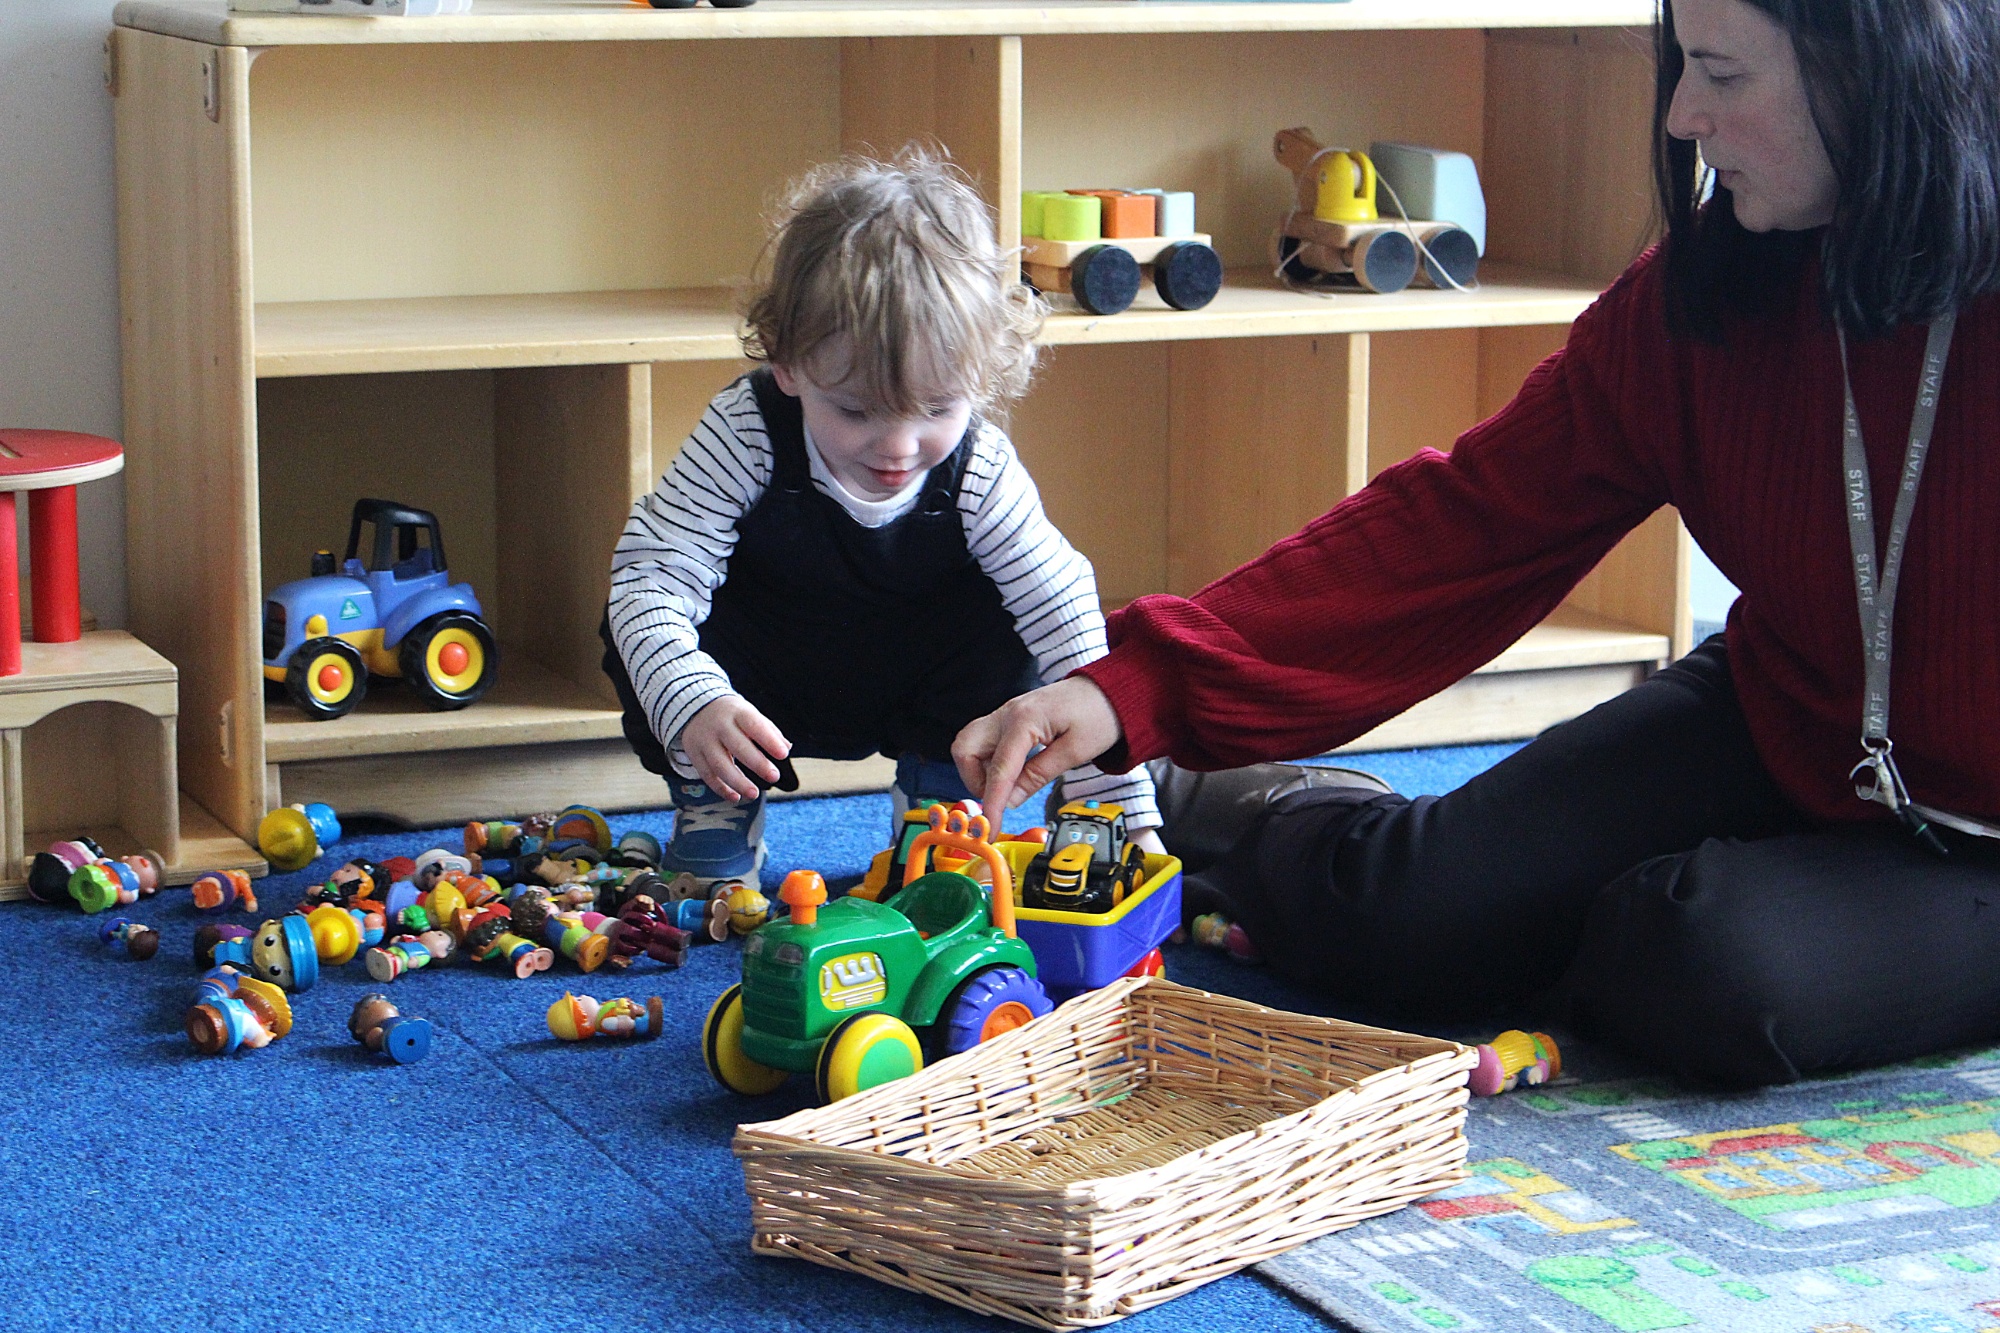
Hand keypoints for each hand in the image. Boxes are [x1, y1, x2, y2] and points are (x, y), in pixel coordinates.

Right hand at [678, 695, 789, 801]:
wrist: (695, 709)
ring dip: (738, 782)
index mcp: (737, 713)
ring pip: (719, 765)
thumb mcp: (750, 714)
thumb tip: (786, 748)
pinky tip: (735, 797)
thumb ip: (769, 731)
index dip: (769, 740)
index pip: (754, 725)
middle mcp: (719, 726)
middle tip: (774, 777)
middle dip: (757, 763)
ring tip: (754, 794)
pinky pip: (707, 775)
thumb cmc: (732, 716)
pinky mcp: (695, 754)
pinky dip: (721, 788)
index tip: (783, 755)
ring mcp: (704, 741)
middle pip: (737, 747)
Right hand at [952, 676, 1122, 814]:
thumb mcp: (1075, 752)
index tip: (989, 827)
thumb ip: (1038, 776)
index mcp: (1025, 719)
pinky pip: (985, 741)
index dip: (992, 802)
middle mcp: (1007, 713)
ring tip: (1009, 785)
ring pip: (970, 744)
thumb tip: (1010, 801)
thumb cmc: (1099, 715)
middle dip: (974, 779)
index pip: (999, 769)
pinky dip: (990, 761)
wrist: (1110, 690)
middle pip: (965, 749)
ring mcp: (1005, 713)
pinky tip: (1014, 772)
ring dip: (979, 770)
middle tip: (998, 797)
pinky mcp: (1010, 718)